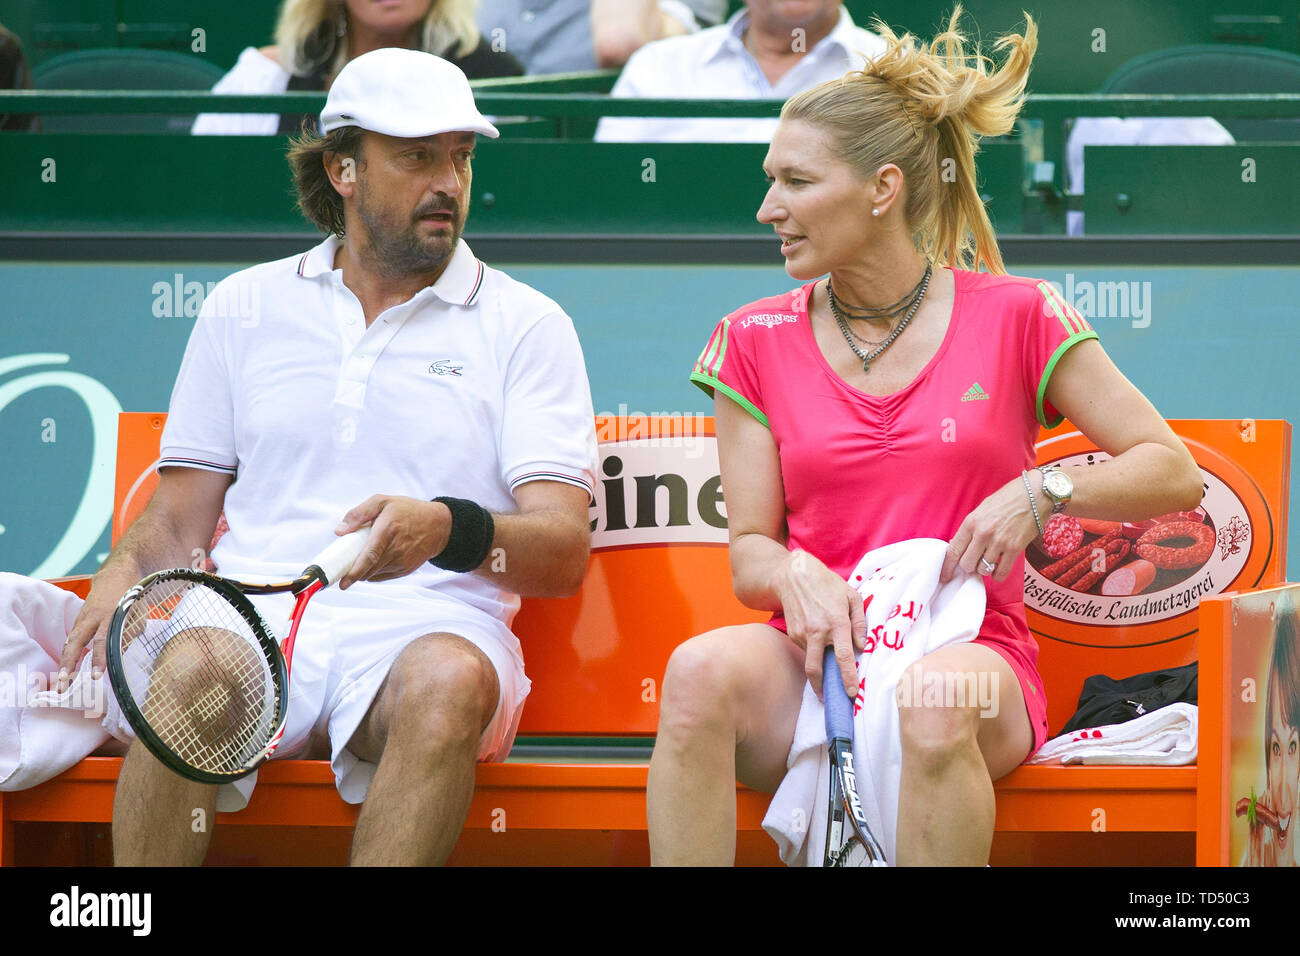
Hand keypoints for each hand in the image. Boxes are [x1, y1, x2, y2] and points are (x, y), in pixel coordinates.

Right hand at [59, 563, 141, 691]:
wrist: (116, 575)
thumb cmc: (131, 598)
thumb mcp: (137, 615)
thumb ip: (129, 635)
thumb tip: (120, 657)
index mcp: (110, 616)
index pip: (103, 640)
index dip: (98, 658)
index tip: (95, 675)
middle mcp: (92, 617)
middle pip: (76, 642)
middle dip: (69, 663)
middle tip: (64, 683)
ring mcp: (82, 618)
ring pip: (70, 642)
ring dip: (65, 662)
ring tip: (61, 682)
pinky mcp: (78, 619)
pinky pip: (71, 638)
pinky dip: (68, 654)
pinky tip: (66, 670)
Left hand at [334, 496, 450, 588]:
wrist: (438, 526)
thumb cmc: (408, 511)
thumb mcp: (383, 501)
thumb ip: (359, 513)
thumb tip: (340, 531)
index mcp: (388, 529)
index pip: (369, 556)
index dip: (355, 572)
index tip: (343, 582)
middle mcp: (396, 548)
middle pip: (369, 568)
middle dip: (353, 571)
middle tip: (344, 566)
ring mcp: (402, 561)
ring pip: (374, 573)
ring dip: (364, 569)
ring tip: (364, 555)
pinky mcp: (406, 569)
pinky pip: (383, 575)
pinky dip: (374, 571)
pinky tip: (375, 559)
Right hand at [774, 550, 865, 699]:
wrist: (794, 576)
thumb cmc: (828, 584)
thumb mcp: (851, 596)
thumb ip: (860, 621)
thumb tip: (862, 646)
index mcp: (836, 622)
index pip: (843, 657)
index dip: (848, 677)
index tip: (851, 693)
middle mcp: (817, 631)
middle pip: (816, 669)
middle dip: (822, 688)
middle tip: (830, 698)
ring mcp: (801, 634)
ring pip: (811, 660)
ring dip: (819, 667)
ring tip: (828, 664)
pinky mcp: (792, 634)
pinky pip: (805, 650)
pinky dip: (813, 652)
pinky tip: (818, 642)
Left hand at [941, 473, 1041, 583]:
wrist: (1035, 494)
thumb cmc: (1007, 499)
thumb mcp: (981, 509)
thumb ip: (970, 528)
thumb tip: (958, 545)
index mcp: (971, 522)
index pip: (953, 551)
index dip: (947, 566)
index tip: (945, 575)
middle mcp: (983, 533)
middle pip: (966, 564)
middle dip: (968, 566)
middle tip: (973, 562)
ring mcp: (999, 542)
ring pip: (983, 569)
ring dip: (984, 569)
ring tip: (987, 562)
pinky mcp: (1015, 548)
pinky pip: (1001, 572)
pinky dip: (997, 575)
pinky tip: (997, 570)